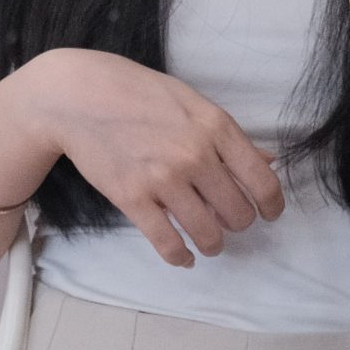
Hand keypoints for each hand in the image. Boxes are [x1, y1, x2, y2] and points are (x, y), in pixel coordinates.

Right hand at [15, 49, 284, 266]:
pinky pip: (168, 243)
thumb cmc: (137, 92)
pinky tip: (184, 257)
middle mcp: (195, 155)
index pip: (262, 180)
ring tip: (209, 242)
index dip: (271, 205)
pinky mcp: (133, 198)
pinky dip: (180, 257)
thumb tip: (268, 160)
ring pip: (208, 234)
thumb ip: (229, 135)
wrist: (78, 95)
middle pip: (238, 213)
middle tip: (227, 221)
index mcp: (216, 127)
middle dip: (237, 223)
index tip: (268, 213)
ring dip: (212, 244)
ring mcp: (164, 179)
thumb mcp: (191, 102)